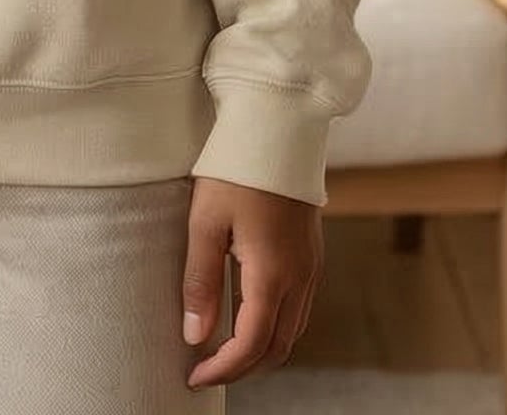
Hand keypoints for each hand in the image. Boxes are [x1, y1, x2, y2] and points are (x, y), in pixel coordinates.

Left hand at [179, 174, 321, 389]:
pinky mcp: (312, 254)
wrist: (278, 128)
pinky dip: (276, 327)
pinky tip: (250, 318)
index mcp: (273, 274)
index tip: (194, 378)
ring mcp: (311, 267)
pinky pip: (300, 308)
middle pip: (278, 348)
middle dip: (244, 368)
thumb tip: (195, 337)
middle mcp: (300, 277)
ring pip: (293, 331)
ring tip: (224, 351)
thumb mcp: (206, 222)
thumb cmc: (236, 169)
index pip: (252, 344)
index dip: (223, 369)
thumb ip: (201, 282)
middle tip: (207, 371)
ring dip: (262, 350)